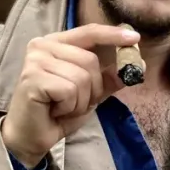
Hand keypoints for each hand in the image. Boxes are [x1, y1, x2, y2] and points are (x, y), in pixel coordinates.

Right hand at [1, 23, 140, 166]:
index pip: (88, 32)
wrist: (31, 137)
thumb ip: (110, 77)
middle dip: (92, 88)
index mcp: (56, 43)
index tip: (135, 38)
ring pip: (82, 77)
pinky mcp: (32, 78)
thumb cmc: (57, 112)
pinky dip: (69, 106)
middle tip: (75, 102)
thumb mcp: (90, 92)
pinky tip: (55, 110)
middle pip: (90, 60)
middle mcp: (42, 46)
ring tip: (63, 107)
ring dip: (80, 101)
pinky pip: (70, 90)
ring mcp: (35, 60)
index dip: (112, 35)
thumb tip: (139, 65)